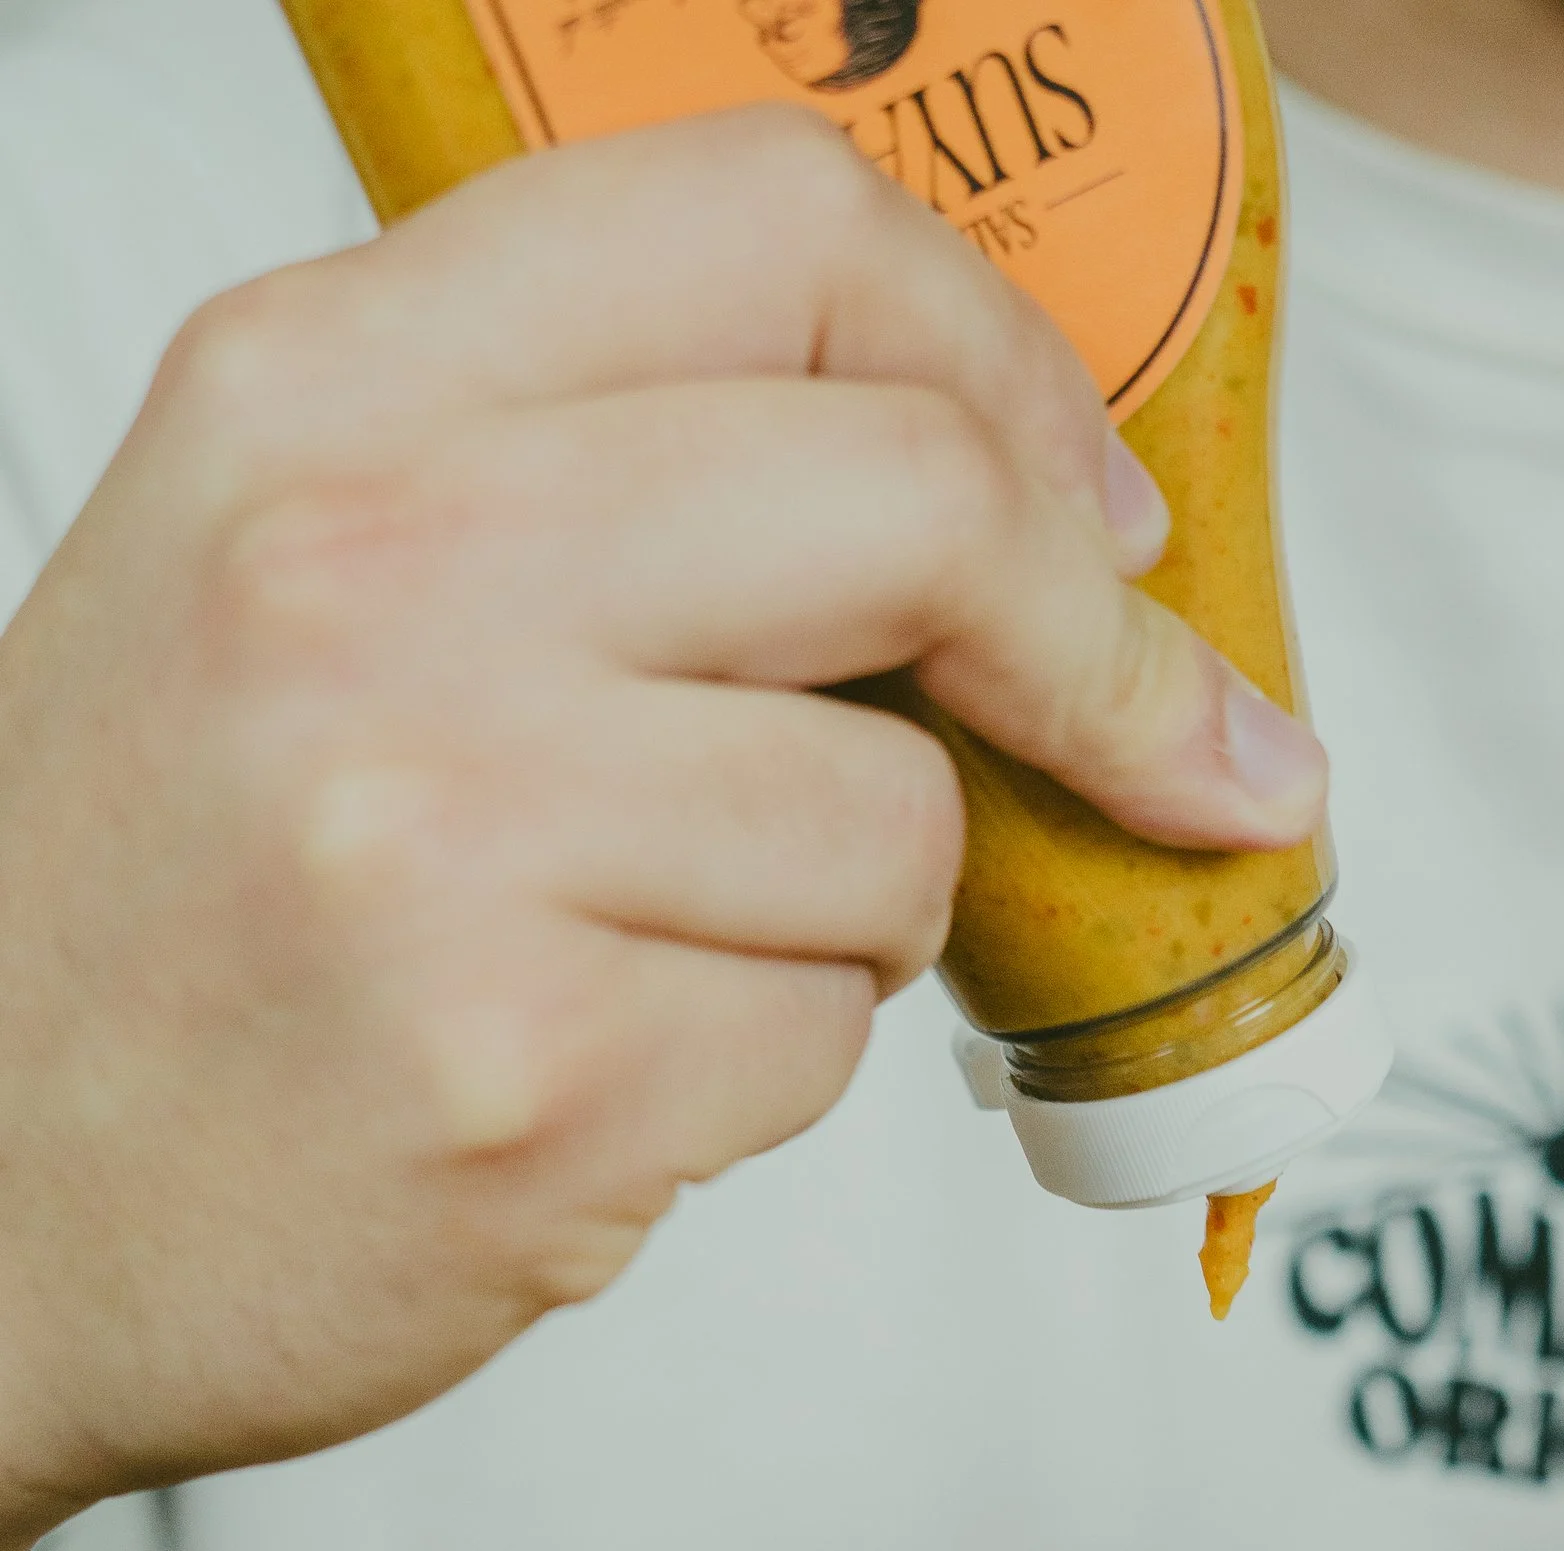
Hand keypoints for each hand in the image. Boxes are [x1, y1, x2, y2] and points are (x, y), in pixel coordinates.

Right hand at [0, 110, 1324, 1550]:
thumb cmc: (160, 898)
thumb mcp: (286, 565)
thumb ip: (584, 475)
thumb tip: (986, 498)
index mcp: (319, 393)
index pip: (776, 228)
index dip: (1006, 372)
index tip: (1100, 515)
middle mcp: (372, 576)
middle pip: (915, 501)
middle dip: (1099, 654)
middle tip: (1171, 749)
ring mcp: (446, 832)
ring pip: (897, 823)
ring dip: (863, 914)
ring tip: (661, 947)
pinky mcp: (530, 1076)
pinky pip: (823, 1041)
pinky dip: (765, 1069)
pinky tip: (595, 1070)